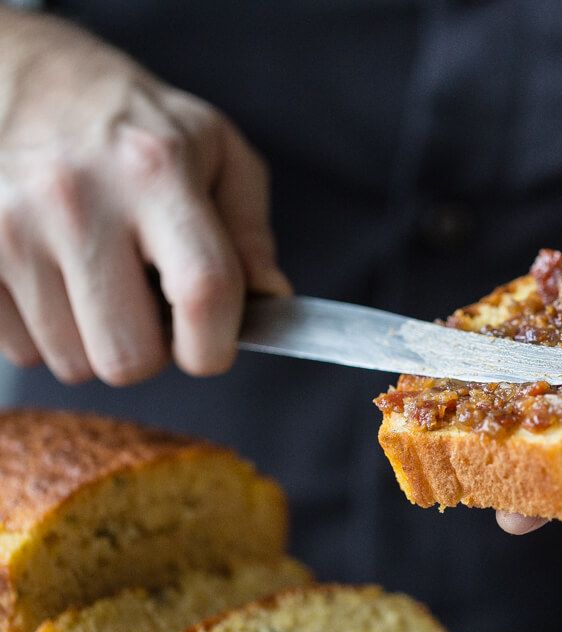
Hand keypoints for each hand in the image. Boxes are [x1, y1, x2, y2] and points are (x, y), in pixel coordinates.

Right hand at [0, 12, 288, 383]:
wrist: (17, 72)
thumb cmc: (131, 122)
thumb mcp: (217, 150)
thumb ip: (250, 231)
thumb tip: (268, 298)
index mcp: (155, 171)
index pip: (204, 291)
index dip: (215, 345)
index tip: (211, 346)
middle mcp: (76, 199)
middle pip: (129, 356)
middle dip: (150, 349)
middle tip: (147, 304)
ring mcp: (8, 227)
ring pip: (71, 362)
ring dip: (94, 340)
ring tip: (97, 279)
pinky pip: (18, 350)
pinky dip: (43, 332)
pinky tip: (54, 278)